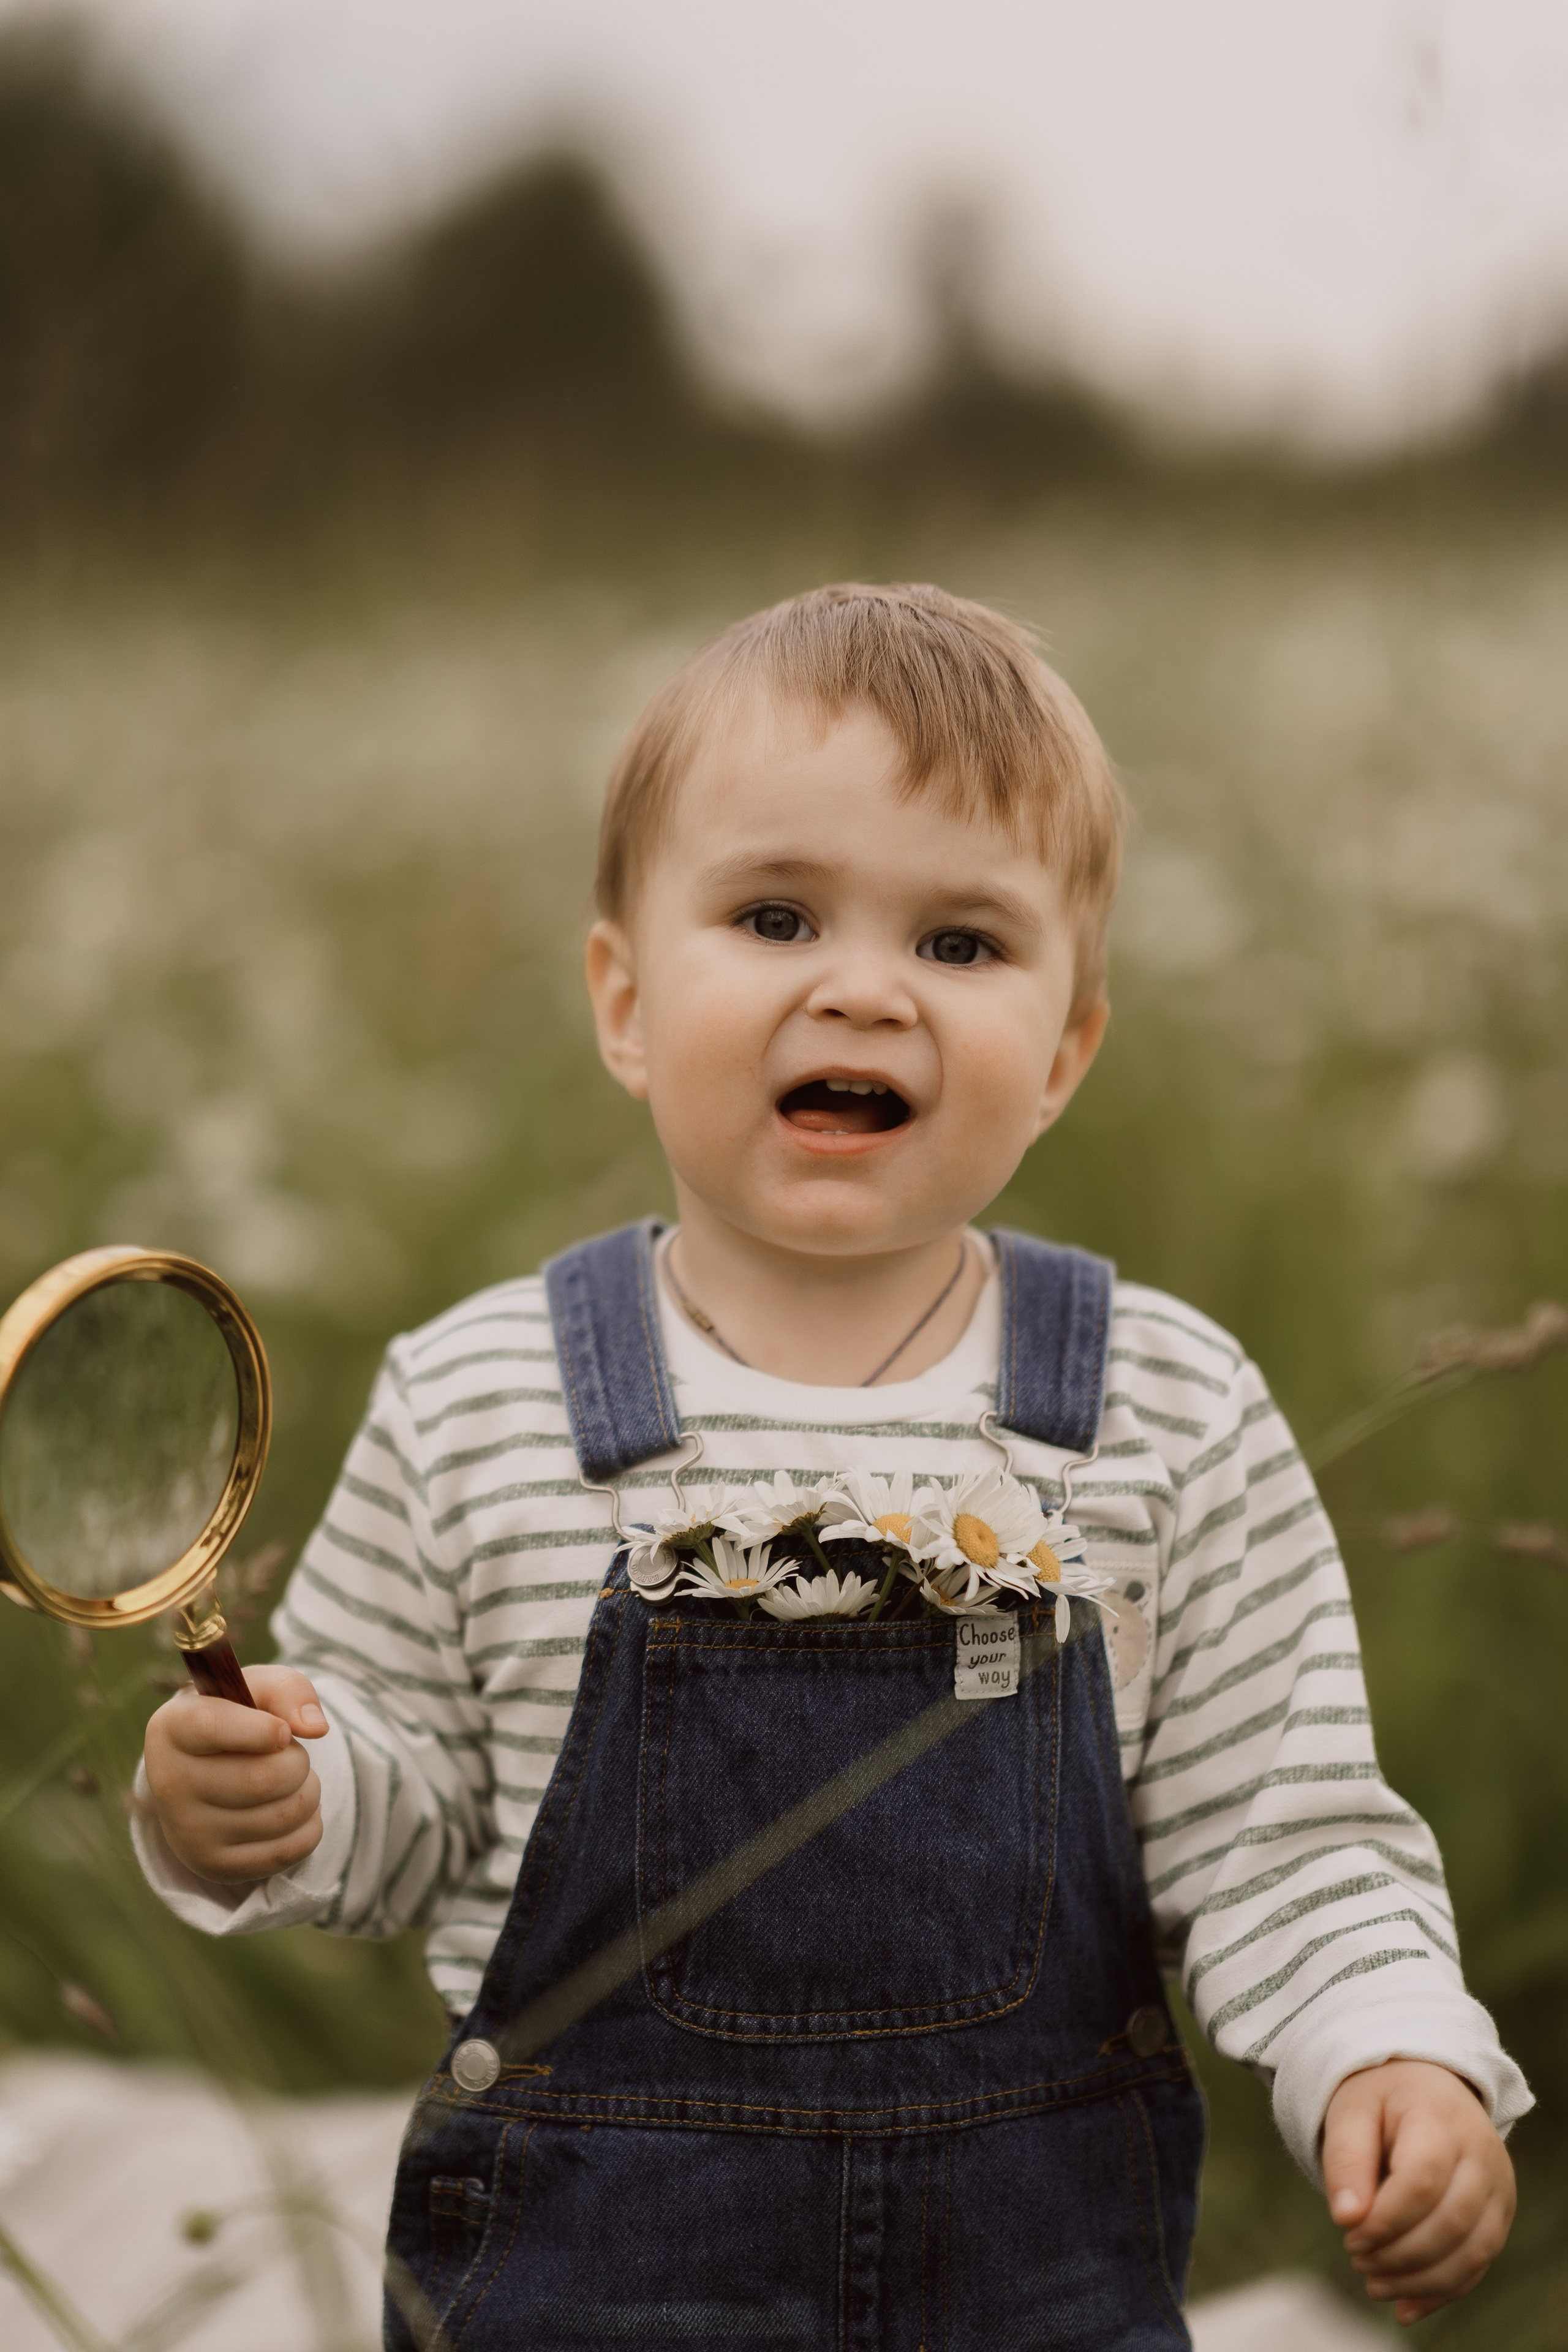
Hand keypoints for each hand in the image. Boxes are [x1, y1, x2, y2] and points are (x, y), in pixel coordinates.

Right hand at [143, 1666, 328, 1884]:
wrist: (208, 1773)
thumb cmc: (239, 1718)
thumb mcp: (257, 1689)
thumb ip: (288, 1690)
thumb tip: (315, 1727)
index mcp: (171, 1729)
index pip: (212, 1728)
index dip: (260, 1730)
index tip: (283, 1732)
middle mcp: (169, 1784)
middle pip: (264, 1779)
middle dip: (298, 1762)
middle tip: (289, 1754)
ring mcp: (189, 1833)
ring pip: (284, 1815)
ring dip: (309, 1792)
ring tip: (290, 1780)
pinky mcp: (215, 1867)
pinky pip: (291, 1850)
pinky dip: (309, 1825)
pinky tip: (288, 1808)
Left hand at [1323, 2058, 1514, 2325]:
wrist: (1424, 2086)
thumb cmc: (1381, 2099)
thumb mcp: (1351, 2111)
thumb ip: (1345, 2160)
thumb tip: (1346, 2218)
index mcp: (1441, 2118)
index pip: (1422, 2181)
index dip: (1385, 2219)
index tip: (1348, 2234)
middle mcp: (1481, 2155)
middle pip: (1451, 2222)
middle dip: (1399, 2253)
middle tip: (1356, 2258)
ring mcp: (1497, 2188)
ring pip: (1472, 2251)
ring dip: (1420, 2280)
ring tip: (1373, 2283)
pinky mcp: (1498, 2216)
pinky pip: (1479, 2264)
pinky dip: (1442, 2291)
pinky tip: (1404, 2306)